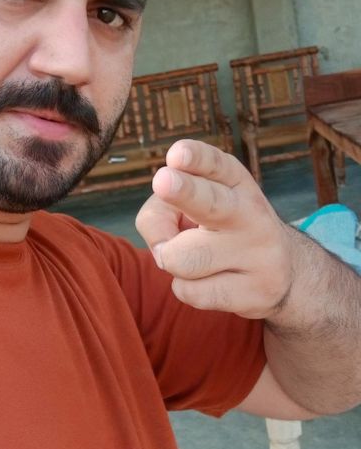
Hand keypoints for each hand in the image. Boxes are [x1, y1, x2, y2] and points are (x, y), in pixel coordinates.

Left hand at [136, 139, 294, 318]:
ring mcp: (258, 255)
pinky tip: (209, 279)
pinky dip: (185, 287)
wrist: (287, 272)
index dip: (196, 158)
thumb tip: (160, 248)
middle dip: (185, 193)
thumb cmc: (219, 231)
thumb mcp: (194, 206)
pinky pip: (191, 292)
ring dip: (171, 259)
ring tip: (193, 256)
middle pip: (211, 204)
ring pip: (183, 258)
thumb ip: (162, 211)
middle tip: (162, 181)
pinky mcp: (256, 293)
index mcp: (235, 182)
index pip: (216, 164)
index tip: (176, 154)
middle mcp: (251, 213)